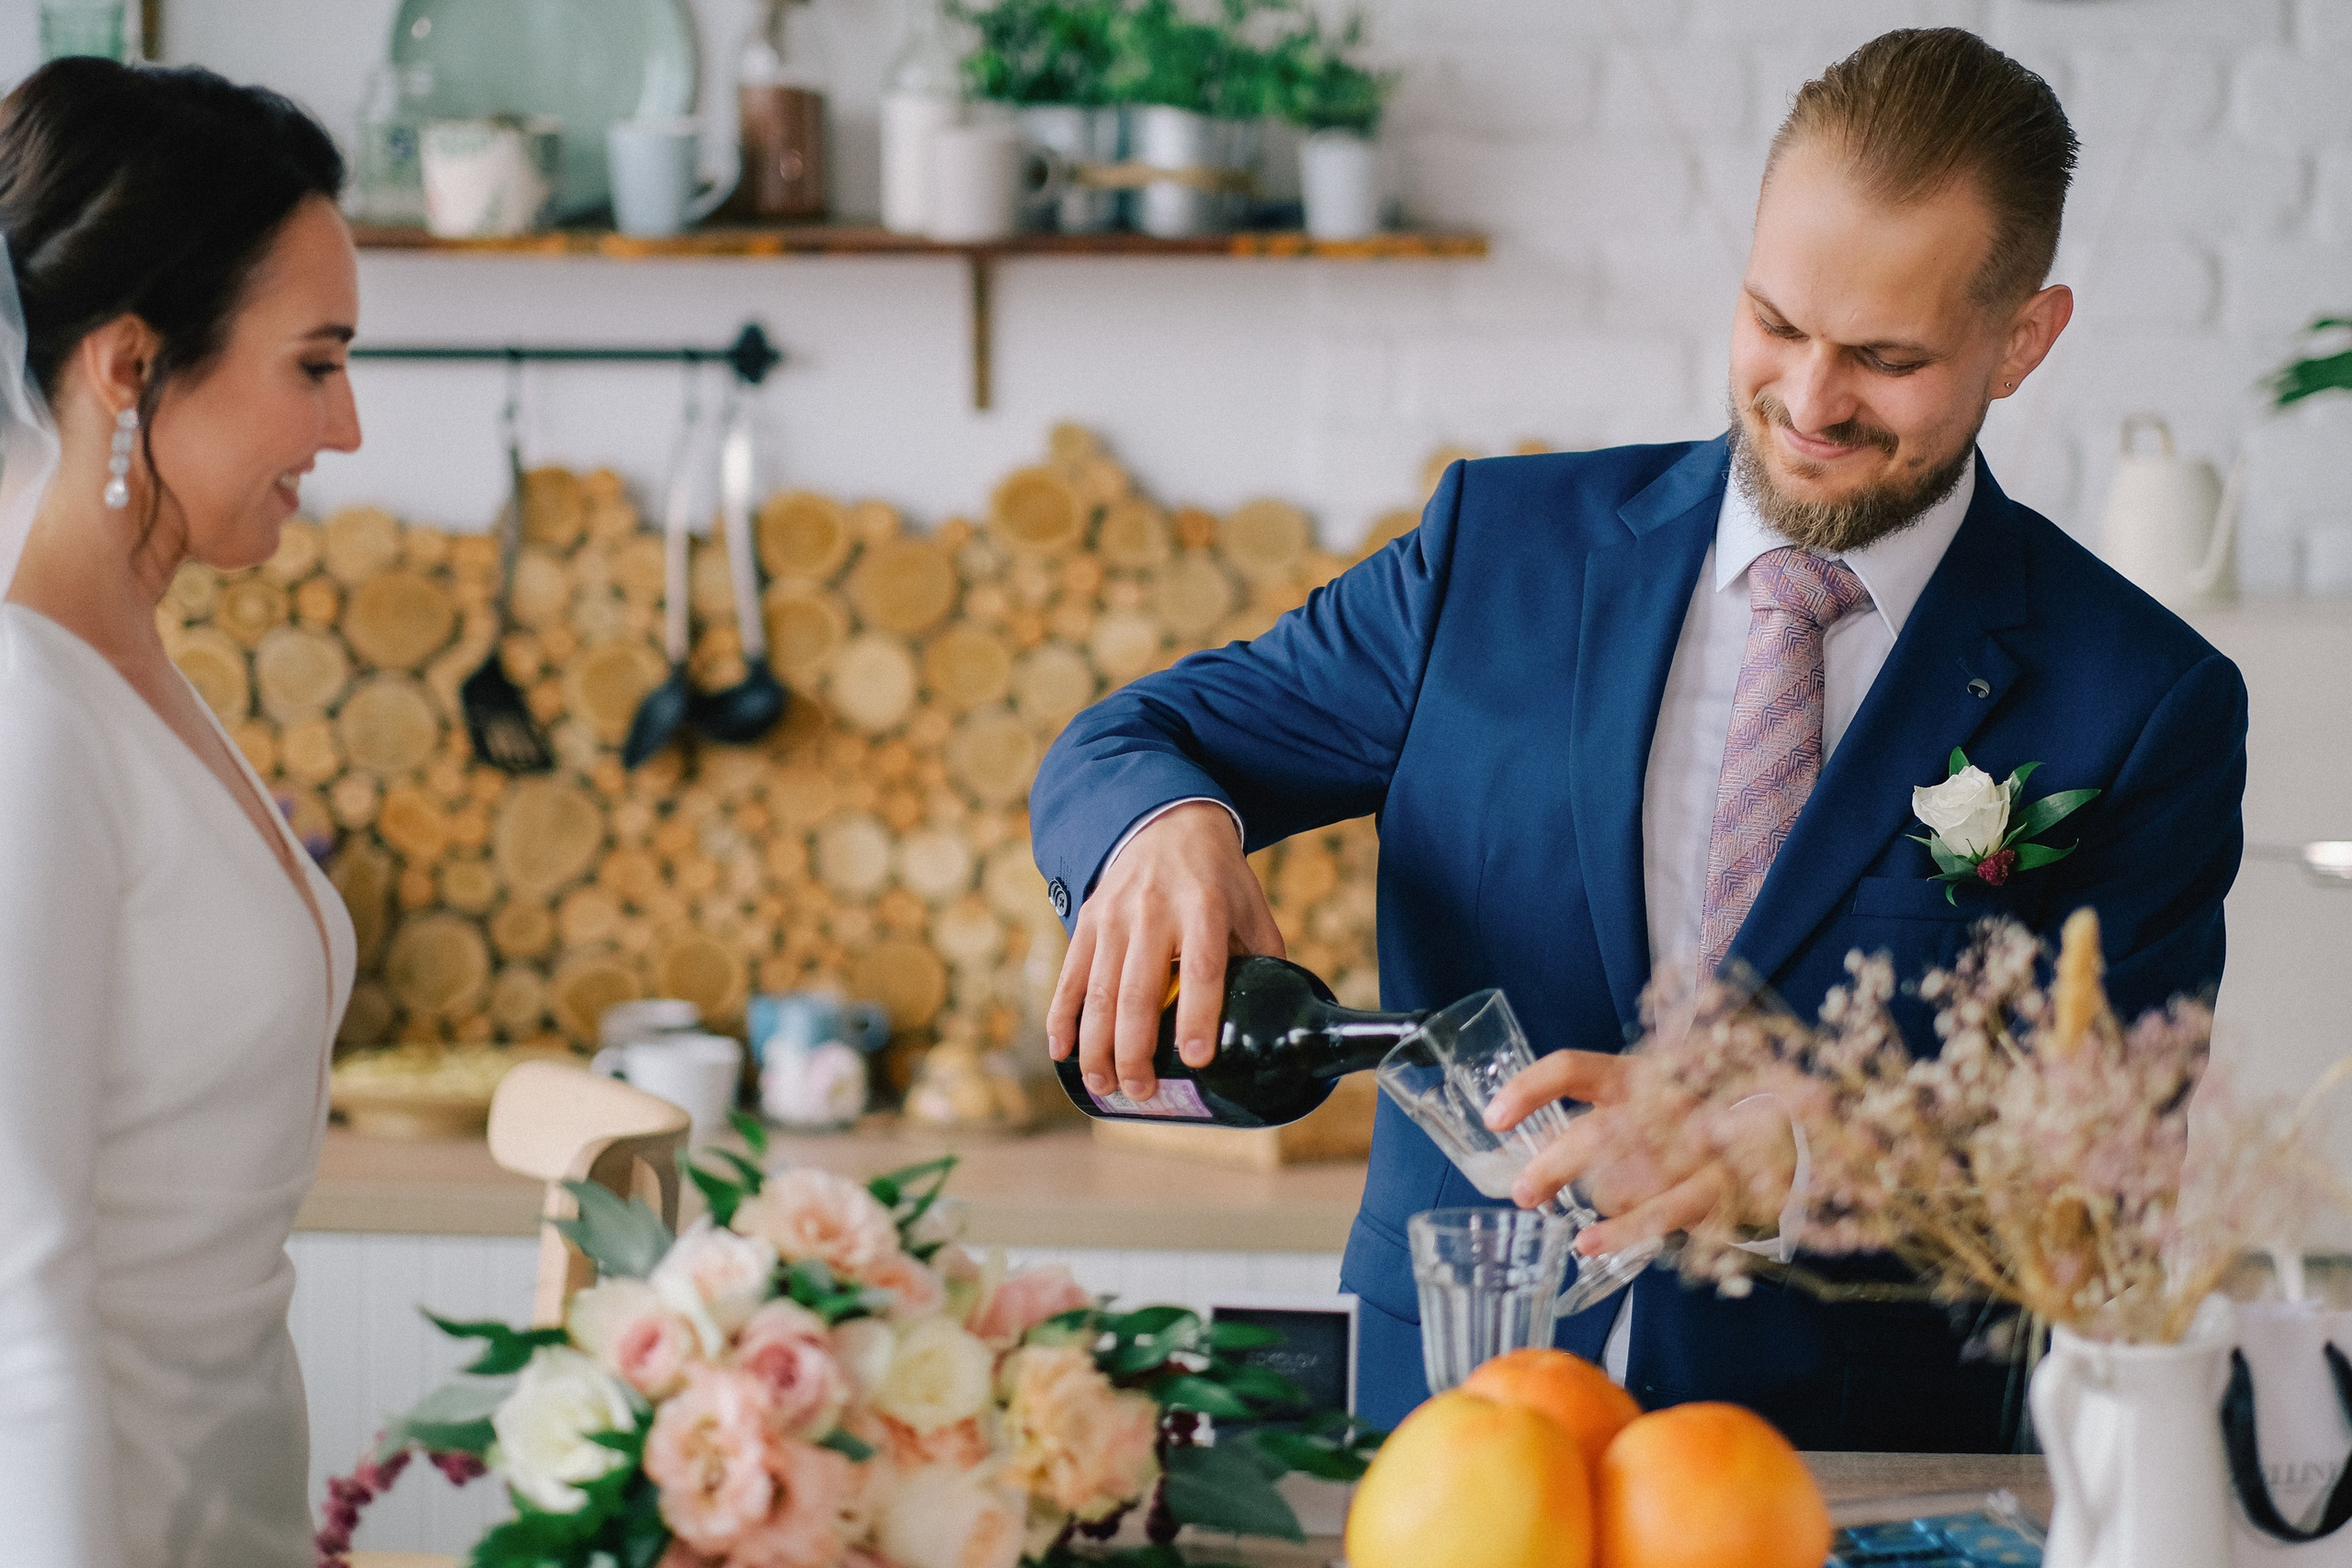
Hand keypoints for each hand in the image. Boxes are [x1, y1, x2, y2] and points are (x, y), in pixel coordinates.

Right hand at [1045, 802, 1284, 1104]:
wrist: (1168, 822)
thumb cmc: (1218, 878)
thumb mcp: (1251, 908)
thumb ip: (1262, 960)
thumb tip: (1278, 1021)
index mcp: (1205, 908)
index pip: (1201, 970)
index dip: (1196, 1018)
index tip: (1195, 1061)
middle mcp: (1154, 911)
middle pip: (1139, 990)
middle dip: (1135, 1050)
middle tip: (1141, 1091)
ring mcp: (1115, 916)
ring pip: (1099, 990)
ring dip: (1097, 1045)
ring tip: (1104, 1086)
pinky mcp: (1089, 919)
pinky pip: (1070, 975)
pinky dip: (1061, 1016)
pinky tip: (1062, 1052)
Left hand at [1482, 1052, 1793, 1257]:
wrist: (1797, 1127)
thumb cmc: (1705, 1114)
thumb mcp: (1655, 1098)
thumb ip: (1602, 1117)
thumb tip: (1534, 1146)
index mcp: (1642, 1071)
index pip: (1574, 1069)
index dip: (1529, 1089)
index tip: (1493, 1118)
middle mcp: (1667, 1100)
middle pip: (1597, 1131)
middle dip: (1551, 1165)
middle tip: (1522, 1192)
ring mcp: (1699, 1143)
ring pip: (1627, 1174)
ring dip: (1591, 1198)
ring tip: (1566, 1220)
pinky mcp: (1723, 1184)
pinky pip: (1666, 1211)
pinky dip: (1624, 1230)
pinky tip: (1590, 1243)